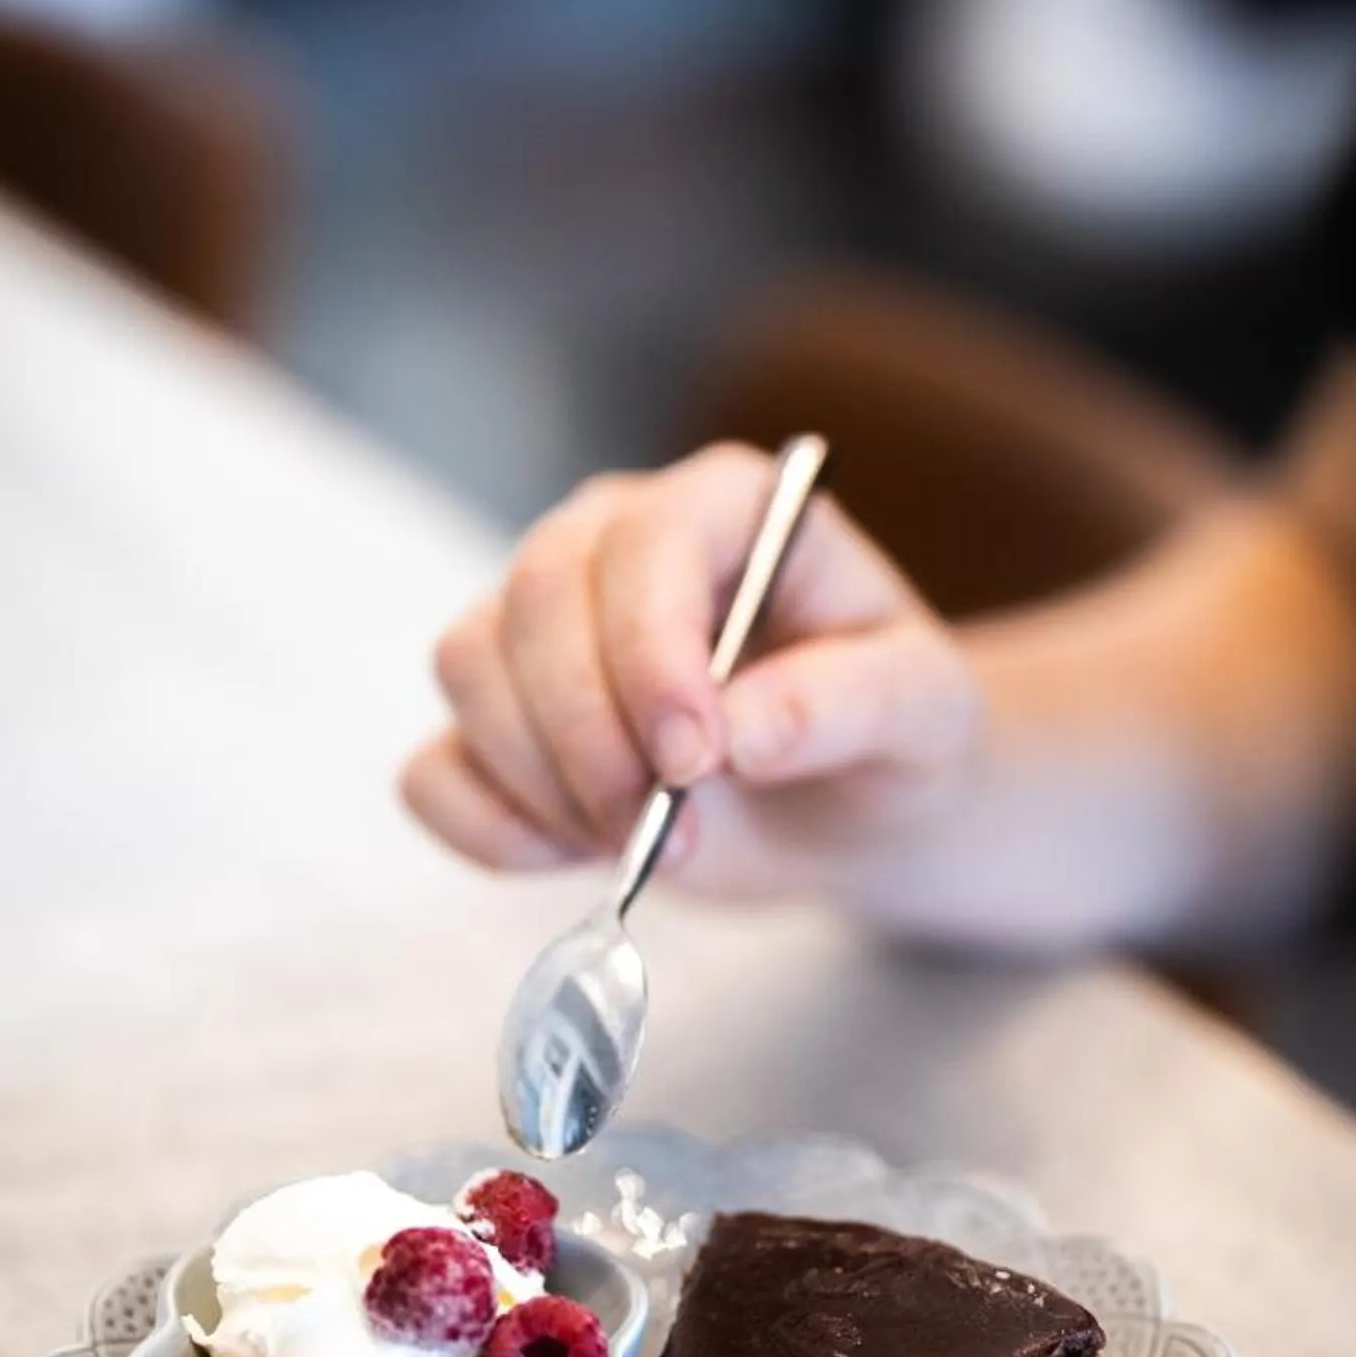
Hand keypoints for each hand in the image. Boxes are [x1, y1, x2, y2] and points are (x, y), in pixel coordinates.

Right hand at [401, 444, 980, 902]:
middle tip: (673, 832)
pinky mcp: (502, 724)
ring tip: (645, 843)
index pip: (644, 540)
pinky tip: (576, 852)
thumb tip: (742, 729)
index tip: (695, 759)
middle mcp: (612, 541)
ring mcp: (541, 628)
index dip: (649, 650)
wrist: (851, 806)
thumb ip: (848, 705)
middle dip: (590, 734)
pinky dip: (489, 827)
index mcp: (724, 504)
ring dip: (544, 782)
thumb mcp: (920, 714)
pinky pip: (434, 768)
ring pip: (468, 668)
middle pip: (533, 599)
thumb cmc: (891, 735)